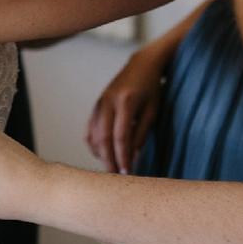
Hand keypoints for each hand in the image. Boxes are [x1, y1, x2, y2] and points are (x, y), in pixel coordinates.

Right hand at [88, 44, 167, 173]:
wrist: (140, 65)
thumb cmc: (151, 88)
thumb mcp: (152, 110)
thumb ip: (141, 133)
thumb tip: (132, 156)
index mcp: (125, 102)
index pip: (121, 136)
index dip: (122, 157)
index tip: (127, 173)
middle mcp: (108, 102)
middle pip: (103, 138)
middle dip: (109, 160)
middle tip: (115, 177)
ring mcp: (99, 104)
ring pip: (93, 135)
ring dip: (100, 155)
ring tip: (110, 169)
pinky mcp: (95, 106)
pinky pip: (89, 130)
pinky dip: (94, 145)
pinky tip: (102, 154)